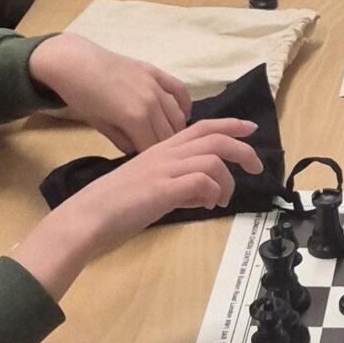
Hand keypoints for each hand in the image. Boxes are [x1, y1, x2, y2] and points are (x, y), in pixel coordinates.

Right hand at [13, 118, 261, 297]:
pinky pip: (201, 182)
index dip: (230, 125)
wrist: (87, 217)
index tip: (251, 129)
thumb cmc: (115, 206)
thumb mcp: (152, 188)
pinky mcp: (162, 189)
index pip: (202, 127)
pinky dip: (212, 192)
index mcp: (160, 149)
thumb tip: (205, 193)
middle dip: (242, 150)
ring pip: (212, 160)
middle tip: (256, 168)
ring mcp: (163, 170)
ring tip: (221, 200)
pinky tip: (206, 205)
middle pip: (214, 138)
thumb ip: (180, 186)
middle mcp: (164, 153)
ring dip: (226, 181)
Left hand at [27, 34, 191, 150]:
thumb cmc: (82, 97)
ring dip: (176, 129)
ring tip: (172, 139)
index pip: (154, 147)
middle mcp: (152, 102)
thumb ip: (123, 141)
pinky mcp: (156, 72)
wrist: (75, 63)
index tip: (150, 164)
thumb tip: (138, 150)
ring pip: (177, 115)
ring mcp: (156, 85)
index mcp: (135, 118)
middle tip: (162, 155)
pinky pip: (180, 90)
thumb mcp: (100, 126)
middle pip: (169, 133)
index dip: (152, 158)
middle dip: (166, 147)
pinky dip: (185, 104)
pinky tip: (184, 115)